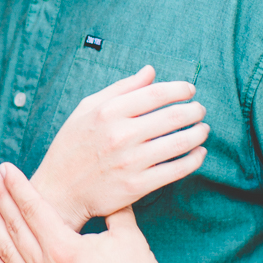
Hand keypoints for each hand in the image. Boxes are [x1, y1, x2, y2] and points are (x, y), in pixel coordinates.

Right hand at [31, 66, 207, 228]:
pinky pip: (175, 171)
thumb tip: (150, 72)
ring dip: (198, 133)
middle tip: (200, 110)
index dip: (179, 89)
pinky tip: (199, 153)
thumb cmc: (71, 147)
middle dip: (194, 110)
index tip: (190, 90)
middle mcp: (120, 135)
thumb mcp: (86, 109)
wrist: (58, 191)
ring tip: (203, 129)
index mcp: (108, 112)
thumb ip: (120, 89)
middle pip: (172, 116)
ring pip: (179, 143)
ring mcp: (130, 162)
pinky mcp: (137, 186)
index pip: (155, 93)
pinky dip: (194, 160)